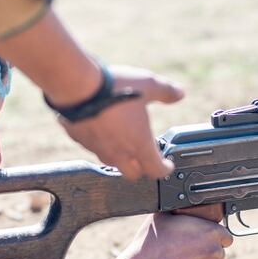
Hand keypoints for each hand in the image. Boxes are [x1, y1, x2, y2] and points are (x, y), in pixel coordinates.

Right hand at [59, 65, 183, 179]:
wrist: (77, 85)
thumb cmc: (115, 87)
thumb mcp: (148, 84)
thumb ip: (165, 92)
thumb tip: (179, 94)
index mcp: (139, 144)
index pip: (156, 170)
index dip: (164, 169)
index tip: (167, 165)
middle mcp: (118, 152)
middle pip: (132, 174)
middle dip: (141, 168)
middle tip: (145, 156)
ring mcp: (97, 149)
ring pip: (111, 162)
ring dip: (120, 156)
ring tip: (122, 141)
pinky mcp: (80, 140)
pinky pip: (92, 147)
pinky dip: (100, 142)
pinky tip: (100, 127)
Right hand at [116, 205, 232, 258]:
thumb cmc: (151, 241)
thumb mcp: (162, 216)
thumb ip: (177, 210)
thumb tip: (176, 203)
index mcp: (211, 232)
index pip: (226, 236)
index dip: (215, 237)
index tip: (203, 238)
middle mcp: (215, 251)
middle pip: (219, 252)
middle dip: (207, 251)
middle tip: (188, 250)